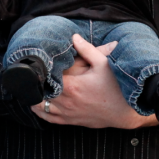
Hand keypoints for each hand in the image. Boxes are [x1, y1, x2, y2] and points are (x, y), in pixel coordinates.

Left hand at [33, 35, 158, 128]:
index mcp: (72, 86)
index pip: (45, 79)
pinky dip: (40, 111)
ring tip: (33, 86)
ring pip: (40, 107)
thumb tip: (73, 37)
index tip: (37, 63)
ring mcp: (67, 113)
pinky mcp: (70, 121)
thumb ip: (87, 49)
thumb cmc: (116, 87)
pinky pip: (48, 118)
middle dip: (35, 83)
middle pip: (39, 93)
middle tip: (32, 73)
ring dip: (34, 96)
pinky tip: (38, 103)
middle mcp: (66, 102)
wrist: (126, 112)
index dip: (39, 71)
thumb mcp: (104, 64)